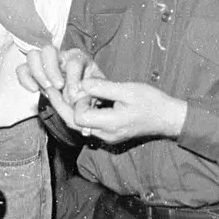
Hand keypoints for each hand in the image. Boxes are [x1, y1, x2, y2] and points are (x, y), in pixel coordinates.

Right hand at [18, 45, 103, 126]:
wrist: (80, 97)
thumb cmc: (89, 92)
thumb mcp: (95, 92)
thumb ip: (89, 95)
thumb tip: (78, 101)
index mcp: (78, 57)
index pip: (73, 62)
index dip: (73, 79)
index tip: (73, 96)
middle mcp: (60, 54)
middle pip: (48, 50)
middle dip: (51, 70)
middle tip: (57, 86)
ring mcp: (44, 61)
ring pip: (33, 55)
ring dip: (38, 73)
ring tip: (46, 88)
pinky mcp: (33, 70)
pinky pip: (22, 69)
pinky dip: (25, 79)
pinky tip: (34, 90)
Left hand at [70, 79, 187, 142]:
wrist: (168, 117)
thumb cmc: (151, 102)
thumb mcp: (127, 89)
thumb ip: (102, 87)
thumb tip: (81, 82)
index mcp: (110, 124)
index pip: (78, 116)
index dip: (76, 101)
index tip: (82, 87)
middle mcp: (105, 134)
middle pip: (73, 123)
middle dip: (61, 105)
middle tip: (50, 88)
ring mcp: (107, 136)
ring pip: (79, 125)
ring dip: (70, 109)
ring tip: (61, 91)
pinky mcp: (109, 134)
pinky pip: (88, 125)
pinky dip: (80, 112)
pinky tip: (78, 99)